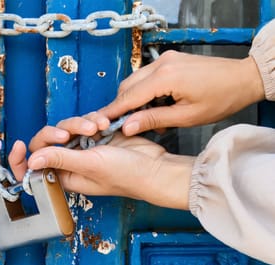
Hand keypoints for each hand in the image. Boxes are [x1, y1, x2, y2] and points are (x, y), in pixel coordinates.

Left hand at [9, 116, 193, 209]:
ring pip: (66, 127)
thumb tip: (32, 159)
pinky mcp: (97, 135)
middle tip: (67, 133)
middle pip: (47, 141)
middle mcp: (70, 163)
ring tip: (98, 127)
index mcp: (64, 177)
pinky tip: (106, 124)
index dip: (21, 159)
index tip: (20, 146)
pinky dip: (93, 119)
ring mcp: (83, 148)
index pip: (33, 169)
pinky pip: (84, 121)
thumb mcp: (90, 166)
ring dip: (80, 123)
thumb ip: (60, 159)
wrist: (156, 166)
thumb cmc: (126, 175)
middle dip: (56, 133)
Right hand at [97, 50, 264, 135]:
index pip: (128, 96)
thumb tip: (127, 127)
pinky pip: (147, 77)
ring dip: (134, 100)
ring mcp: (165, 59)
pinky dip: (145, 92)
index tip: (100, 124)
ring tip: (147, 119)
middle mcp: (161, 63)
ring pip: (135, 81)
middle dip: (122, 106)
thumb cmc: (221, 98)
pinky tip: (155, 106)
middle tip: (125, 126)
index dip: (113, 112)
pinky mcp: (170, 60)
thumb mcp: (186, 117)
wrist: (243, 78)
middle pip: (127, 86)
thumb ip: (153, 120)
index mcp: (165, 77)